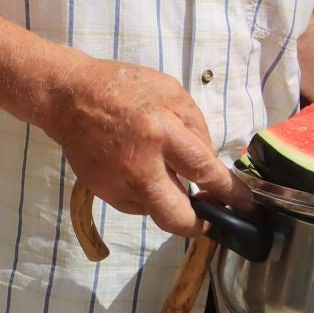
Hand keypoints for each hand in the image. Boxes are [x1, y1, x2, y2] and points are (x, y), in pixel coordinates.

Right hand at [39, 56, 234, 235]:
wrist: (67, 97)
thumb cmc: (122, 87)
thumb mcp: (170, 91)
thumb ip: (195, 126)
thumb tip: (208, 162)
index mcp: (162, 133)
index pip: (205, 172)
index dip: (231, 194)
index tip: (246, 205)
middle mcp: (140, 166)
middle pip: (178, 218)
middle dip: (200, 224)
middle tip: (208, 214)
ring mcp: (118, 183)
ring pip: (156, 213)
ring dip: (169, 201)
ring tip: (163, 173)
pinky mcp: (102, 191)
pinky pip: (136, 204)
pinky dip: (146, 193)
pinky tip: (140, 170)